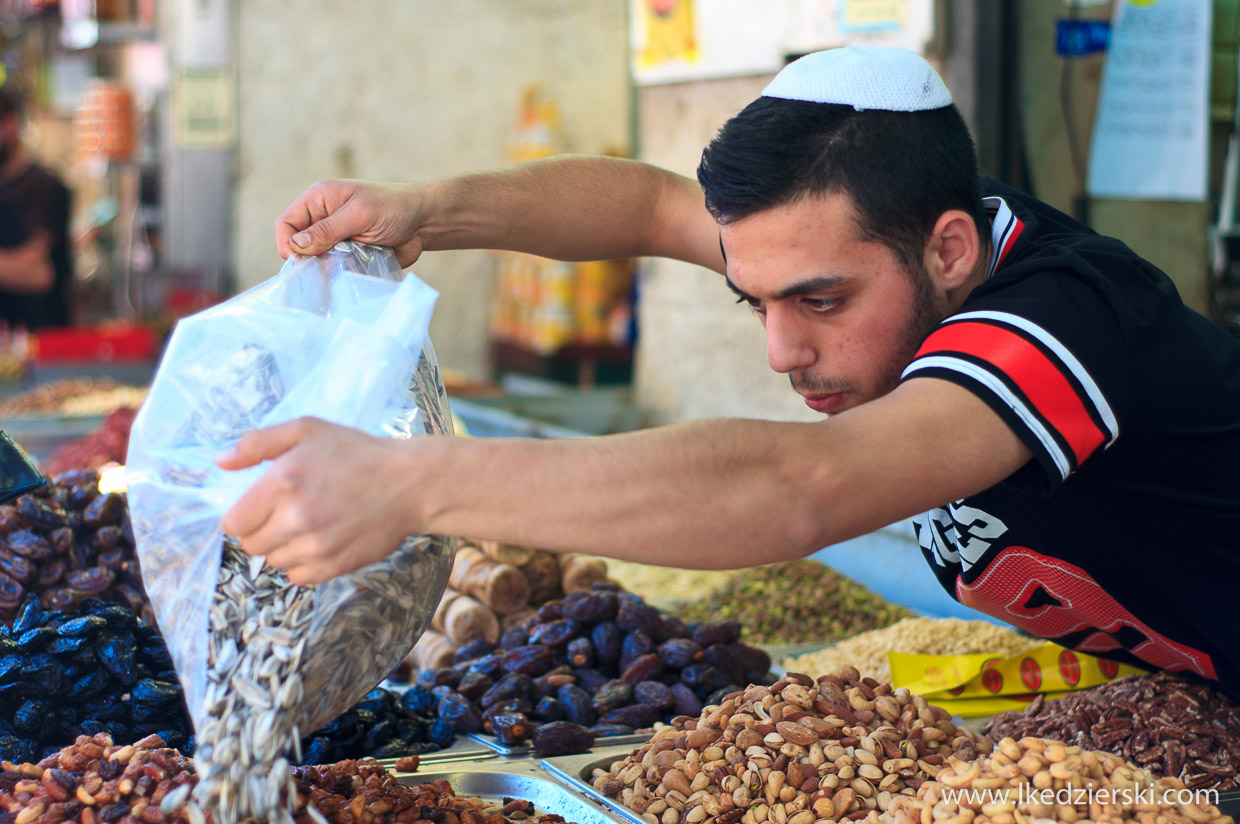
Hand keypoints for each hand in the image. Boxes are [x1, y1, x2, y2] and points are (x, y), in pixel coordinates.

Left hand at [217, 417, 420, 584]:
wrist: (410, 483)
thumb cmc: (357, 452)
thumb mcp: (307, 430)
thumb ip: (258, 443)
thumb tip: (221, 462)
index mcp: (281, 483)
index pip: (233, 523)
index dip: (243, 515)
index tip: (260, 507)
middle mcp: (294, 518)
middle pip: (251, 546)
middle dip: (262, 531)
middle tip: (287, 514)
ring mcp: (315, 546)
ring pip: (274, 562)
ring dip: (284, 547)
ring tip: (309, 526)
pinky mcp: (334, 566)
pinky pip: (298, 577)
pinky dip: (303, 564)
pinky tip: (321, 541)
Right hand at [275, 180, 428, 265]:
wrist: (424, 222)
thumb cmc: (393, 208)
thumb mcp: (359, 215)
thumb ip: (328, 230)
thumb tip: (297, 245)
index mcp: (318, 200)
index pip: (287, 223)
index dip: (288, 243)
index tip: (300, 261)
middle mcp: (322, 219)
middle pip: (298, 245)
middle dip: (307, 259)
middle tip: (321, 271)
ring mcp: (335, 238)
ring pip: (315, 261)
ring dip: (324, 269)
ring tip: (339, 272)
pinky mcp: (348, 255)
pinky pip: (334, 269)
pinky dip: (338, 275)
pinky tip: (348, 277)